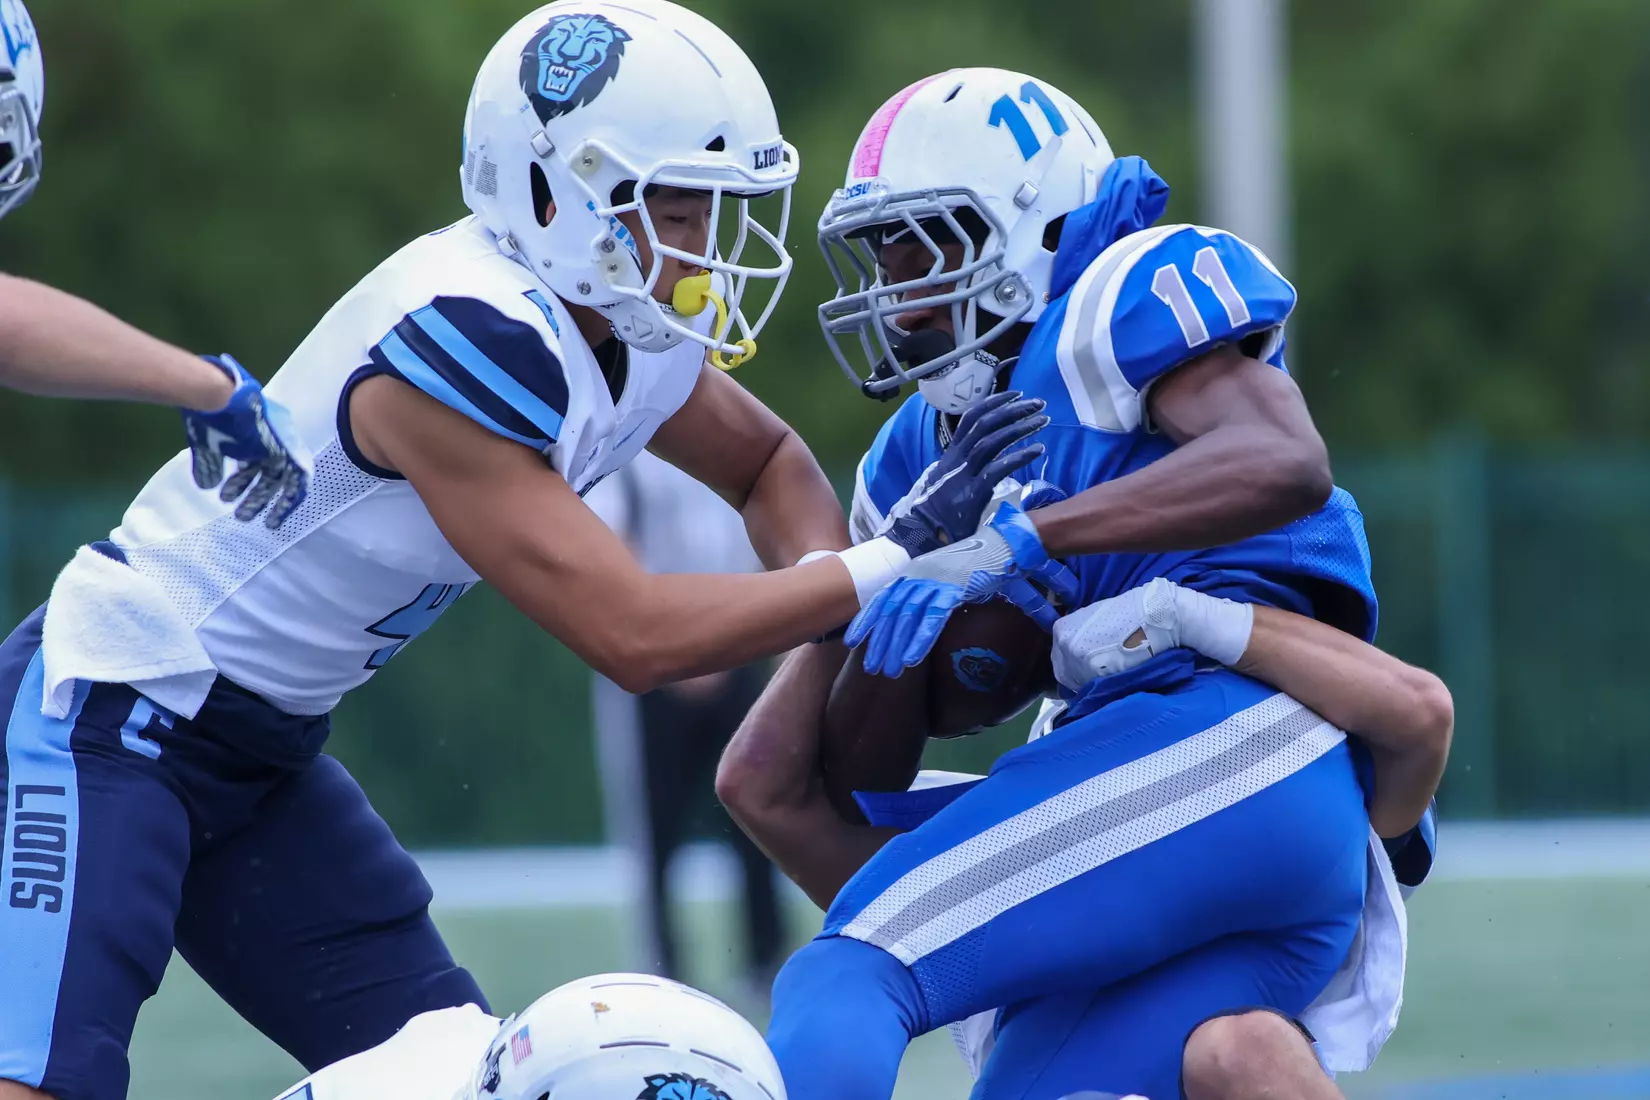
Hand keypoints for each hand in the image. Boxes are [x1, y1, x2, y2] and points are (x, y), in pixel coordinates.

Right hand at [181, 355, 311, 528]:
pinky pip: (297, 480)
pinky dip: (288, 499)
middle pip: (267, 474)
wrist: (222, 396)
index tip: (230, 498)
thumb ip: (209, 465)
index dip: (243, 482)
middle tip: (239, 516)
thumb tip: (207, 486)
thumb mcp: (207, 444)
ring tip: (243, 517)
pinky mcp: (289, 449)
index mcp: (254, 435)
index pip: (253, 463)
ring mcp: (281, 443)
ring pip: (278, 480)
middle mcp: (271, 439)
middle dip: (251, 497)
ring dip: (262, 500)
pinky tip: (276, 516)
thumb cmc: (211, 416)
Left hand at [845, 500, 1077, 676]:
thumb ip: (931, 594)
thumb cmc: (977, 562)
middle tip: (871, 667)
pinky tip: (912, 659)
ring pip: (907, 617)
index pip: (883, 597)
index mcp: (914, 571)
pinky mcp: (953, 587)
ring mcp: (935, 580)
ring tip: (888, 670)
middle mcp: (919, 574)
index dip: (867, 619)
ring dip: (896, 646)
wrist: (1004, 543)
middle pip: (891, 611)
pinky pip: (932, 617)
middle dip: (880, 641)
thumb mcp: (946, 577)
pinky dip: (920, 639)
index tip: (853, 640)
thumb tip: (921, 615)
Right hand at [879, 390, 1048, 556]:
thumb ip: (967, 468)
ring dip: (1020, 427)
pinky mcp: (972, 493)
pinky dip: (1019, 456)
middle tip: (1038, 403)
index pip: (971, 418)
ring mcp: (963, 475)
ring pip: (992, 441)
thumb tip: (988, 458)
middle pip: (984, 423)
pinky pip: (998, 468)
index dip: (994, 402)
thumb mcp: (951, 483)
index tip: (1017, 394)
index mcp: (951, 454)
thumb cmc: (939, 513)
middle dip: (1013, 409)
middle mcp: (956, 459)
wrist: (922, 537)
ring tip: (1043, 420)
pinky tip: (1037, 450)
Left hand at [1050, 578, 1252, 690]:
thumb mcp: (1098, 618)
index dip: (1074, 665)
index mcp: (1062, 630)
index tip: (1090, 667)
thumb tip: (1081, 656)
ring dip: (1092, 684)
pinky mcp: (1096, 677)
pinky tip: (1117, 681)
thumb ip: (1083, 637)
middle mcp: (1064, 646)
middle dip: (1080, 676)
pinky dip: (1103, 689)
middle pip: (1064, 673)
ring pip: (1078, 684)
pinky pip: (1094, 690)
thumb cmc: (1133, 613)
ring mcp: (1077, 663)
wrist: (1160, 616)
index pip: (1059, 658)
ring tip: (1112, 677)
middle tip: (1102, 674)